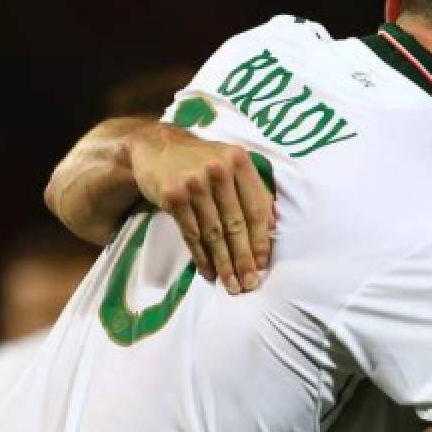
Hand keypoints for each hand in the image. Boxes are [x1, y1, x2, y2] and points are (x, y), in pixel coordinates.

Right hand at [126, 123, 274, 293]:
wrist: (156, 147)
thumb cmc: (202, 160)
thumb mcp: (232, 163)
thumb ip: (254, 189)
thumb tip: (274, 225)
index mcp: (240, 161)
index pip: (256, 208)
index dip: (261, 240)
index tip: (263, 264)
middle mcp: (218, 170)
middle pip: (235, 224)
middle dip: (244, 259)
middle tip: (249, 284)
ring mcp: (194, 183)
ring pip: (213, 233)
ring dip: (223, 264)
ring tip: (231, 285)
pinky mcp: (173, 196)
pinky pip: (191, 234)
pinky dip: (201, 256)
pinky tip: (208, 272)